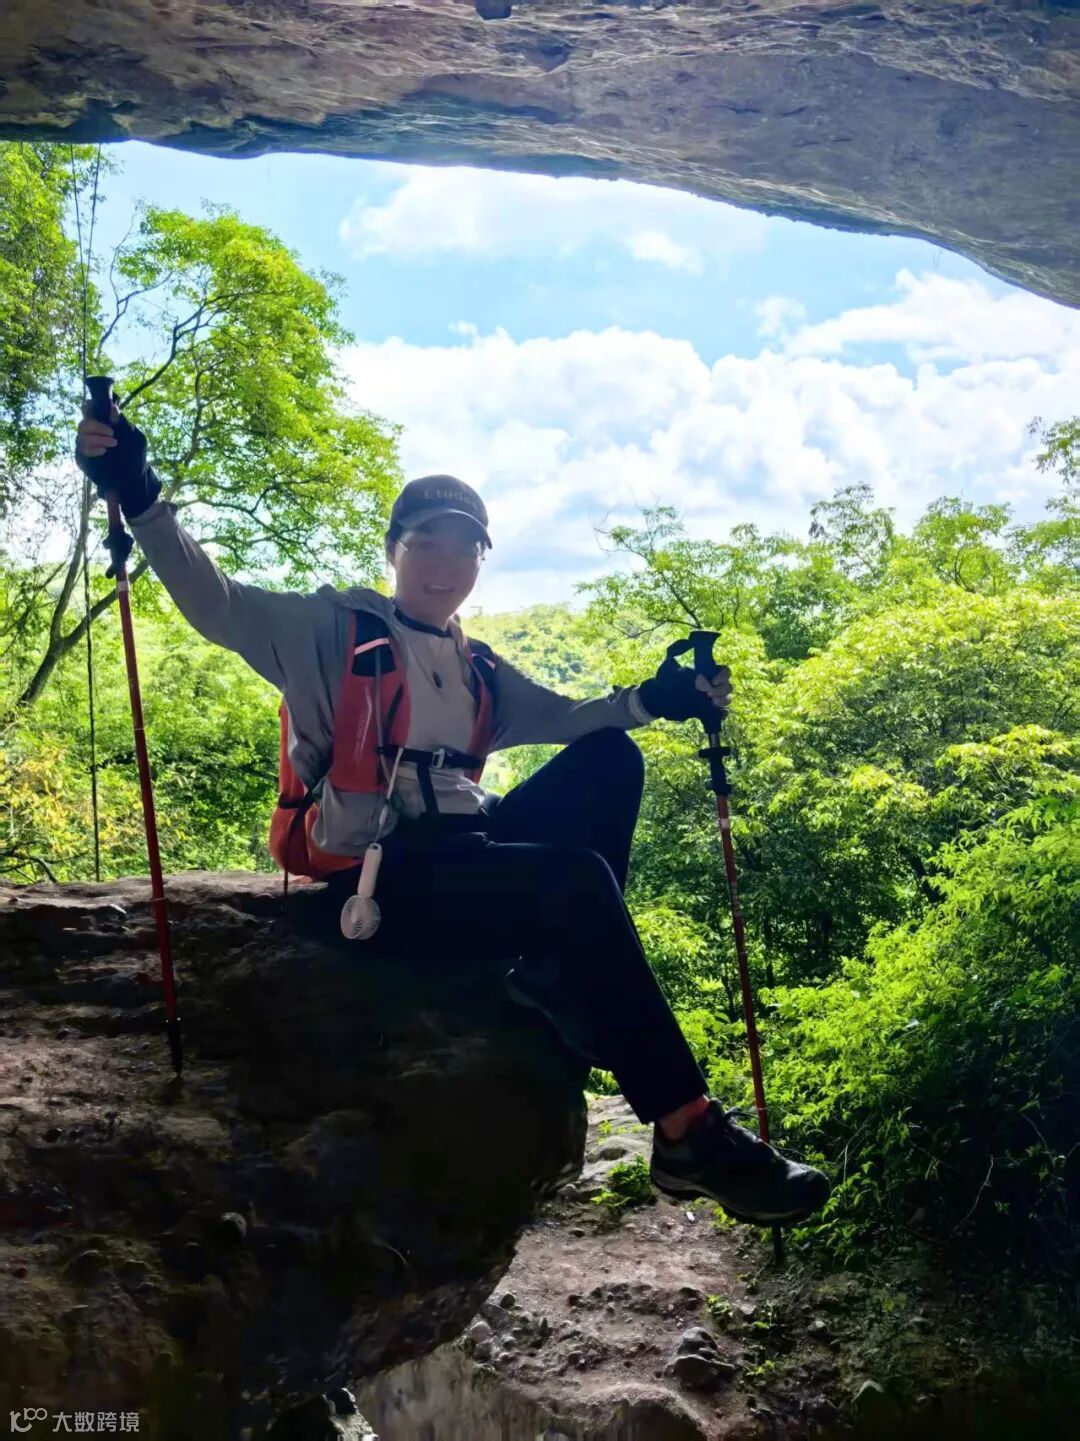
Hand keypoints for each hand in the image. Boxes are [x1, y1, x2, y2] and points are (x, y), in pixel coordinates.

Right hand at [75, 402, 160, 520]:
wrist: (134, 479)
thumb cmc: (135, 456)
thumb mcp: (135, 438)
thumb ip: (123, 424)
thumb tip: (113, 408)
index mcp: (103, 424)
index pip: (90, 409)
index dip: (91, 406)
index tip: (100, 410)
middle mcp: (91, 433)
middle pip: (83, 423)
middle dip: (96, 426)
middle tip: (112, 433)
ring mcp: (86, 446)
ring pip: (81, 437)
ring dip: (97, 439)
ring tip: (113, 444)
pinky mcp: (83, 459)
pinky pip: (81, 451)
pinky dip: (92, 450)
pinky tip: (103, 452)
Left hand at [638, 659, 732, 722]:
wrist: (658, 701)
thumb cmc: (665, 683)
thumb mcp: (673, 674)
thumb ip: (687, 676)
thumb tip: (703, 682)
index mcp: (705, 672)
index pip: (723, 671)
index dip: (722, 675)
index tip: (713, 681)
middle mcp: (711, 684)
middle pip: (727, 685)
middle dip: (722, 689)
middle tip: (709, 695)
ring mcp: (710, 698)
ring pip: (726, 698)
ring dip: (723, 700)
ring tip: (713, 703)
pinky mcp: (707, 710)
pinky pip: (721, 712)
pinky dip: (722, 712)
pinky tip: (717, 713)